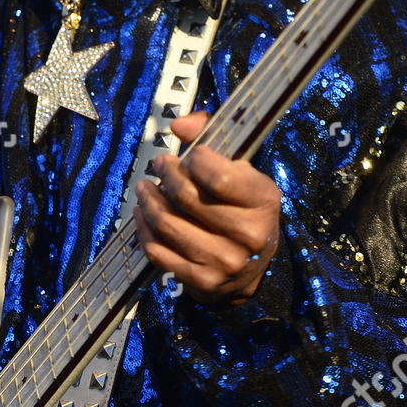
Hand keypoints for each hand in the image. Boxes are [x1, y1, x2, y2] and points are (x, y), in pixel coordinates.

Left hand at [132, 111, 280, 303]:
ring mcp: (224, 261)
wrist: (252, 267)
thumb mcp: (241, 170)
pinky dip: (144, 229)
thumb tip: (179, 125)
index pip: (218, 175)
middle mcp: (248, 234)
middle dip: (165, 174)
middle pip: (185, 196)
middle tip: (159, 165)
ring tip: (144, 188)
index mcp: (264, 200)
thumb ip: (212, 137)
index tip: (189, 155)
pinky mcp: (201, 281)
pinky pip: (158, 251)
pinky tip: (142, 215)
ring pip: (167, 223)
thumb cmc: (242, 207)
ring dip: (148, 201)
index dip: (195, 160)